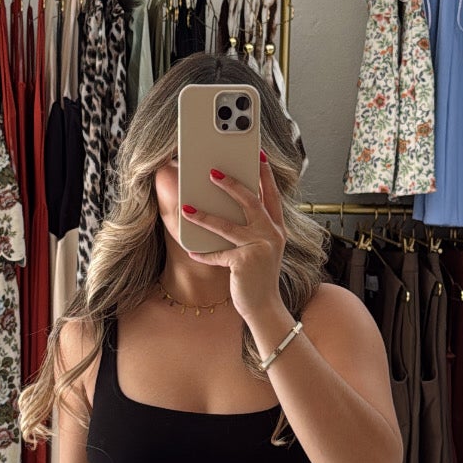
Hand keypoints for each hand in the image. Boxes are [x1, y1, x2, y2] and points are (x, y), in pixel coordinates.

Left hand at [182, 150, 286, 324]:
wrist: (264, 307)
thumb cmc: (257, 275)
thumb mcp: (259, 248)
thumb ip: (251, 228)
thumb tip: (226, 206)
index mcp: (276, 228)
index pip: (271, 195)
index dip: (265, 175)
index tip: (258, 155)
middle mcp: (271, 235)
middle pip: (250, 202)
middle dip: (231, 184)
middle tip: (211, 172)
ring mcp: (260, 249)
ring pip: (228, 226)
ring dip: (204, 216)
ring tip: (186, 208)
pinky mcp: (245, 263)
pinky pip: (218, 255)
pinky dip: (203, 254)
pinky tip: (191, 250)